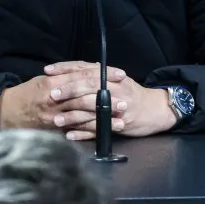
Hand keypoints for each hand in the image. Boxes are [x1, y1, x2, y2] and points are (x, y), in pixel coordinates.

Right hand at [0, 61, 127, 132]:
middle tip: (126, 101)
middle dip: (108, 98)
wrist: (5, 113)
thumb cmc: (27, 94)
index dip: (103, 76)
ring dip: (103, 118)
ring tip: (120, 118)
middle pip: (86, 97)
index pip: (83, 76)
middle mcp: (55, 100)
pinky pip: (75, 131)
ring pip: (83, 116)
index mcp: (54, 83)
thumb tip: (89, 70)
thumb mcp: (44, 79)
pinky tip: (104, 132)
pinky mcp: (53, 130)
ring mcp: (54, 117)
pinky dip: (91, 131)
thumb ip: (66, 74)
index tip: (120, 75)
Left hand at [44, 62, 177, 140]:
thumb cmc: (132, 94)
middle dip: (68, 90)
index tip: (48, 71)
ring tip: (55, 120)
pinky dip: (83, 133)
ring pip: (91, 109)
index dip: (66, 69)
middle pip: (88, 86)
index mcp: (111, 76)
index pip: (85, 68)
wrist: (156, 110)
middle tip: (51, 95)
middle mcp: (114, 88)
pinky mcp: (119, 124)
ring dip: (72, 115)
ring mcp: (117, 107)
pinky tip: (70, 135)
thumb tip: (76, 70)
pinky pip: (98, 129)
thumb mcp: (118, 80)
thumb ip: (98, 75)